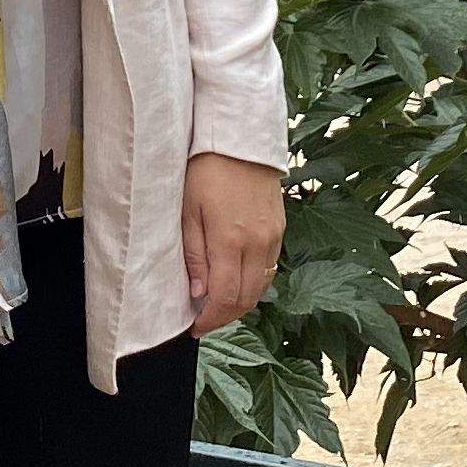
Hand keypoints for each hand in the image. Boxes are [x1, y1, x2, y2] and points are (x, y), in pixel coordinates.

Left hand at [181, 154, 284, 334]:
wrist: (239, 137)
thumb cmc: (205, 169)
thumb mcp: (187, 210)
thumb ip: (193, 254)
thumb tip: (198, 293)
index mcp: (230, 240)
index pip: (225, 298)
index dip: (210, 320)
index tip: (195, 328)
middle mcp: (257, 243)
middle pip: (246, 299)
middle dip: (225, 317)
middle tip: (204, 321)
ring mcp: (272, 236)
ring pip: (261, 286)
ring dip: (241, 302)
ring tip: (218, 304)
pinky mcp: (279, 228)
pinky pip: (270, 267)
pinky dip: (254, 282)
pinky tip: (237, 279)